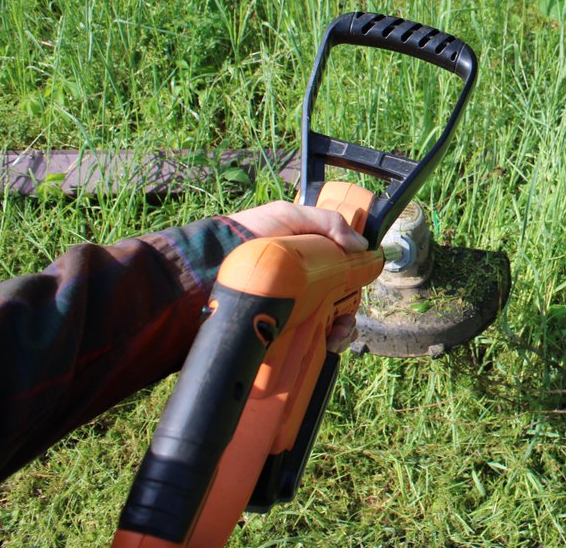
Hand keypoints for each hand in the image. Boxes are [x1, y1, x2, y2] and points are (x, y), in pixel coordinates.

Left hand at [228, 201, 365, 352]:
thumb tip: (362, 247)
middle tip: (345, 321)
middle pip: (337, 305)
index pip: (339, 276)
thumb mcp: (287, 216)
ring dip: (340, 334)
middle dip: (348, 316)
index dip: (354, 283)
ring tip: (336, 336)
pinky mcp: (275, 335)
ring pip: (326, 328)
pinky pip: (306, 346)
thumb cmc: (245, 236)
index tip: (360, 288)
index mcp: (304, 263)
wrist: (203, 271)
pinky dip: (321, 348)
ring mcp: (287, 314)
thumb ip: (327, 223)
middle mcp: (298, 289)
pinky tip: (325, 345)